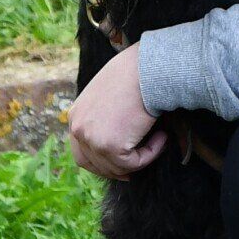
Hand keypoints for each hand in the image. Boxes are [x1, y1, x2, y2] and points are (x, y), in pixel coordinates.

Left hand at [68, 43, 168, 180]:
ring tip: (158, 138)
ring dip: (140, 158)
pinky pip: (134, 163)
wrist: (147, 68)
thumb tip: (119, 136)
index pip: (81, 152)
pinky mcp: (110, 147)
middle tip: (137, 169)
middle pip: (94, 165)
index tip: (121, 166)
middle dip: (117, 170)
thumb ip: (104, 117)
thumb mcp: (108, 96)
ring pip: (117, 167)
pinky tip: (161, 136)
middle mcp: (78, 129)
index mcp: (76, 116)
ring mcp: (92, 139)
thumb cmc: (135, 74)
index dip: (101, 163)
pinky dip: (151, 154)